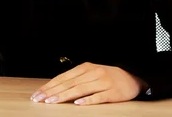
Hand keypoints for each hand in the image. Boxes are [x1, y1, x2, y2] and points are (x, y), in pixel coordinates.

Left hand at [30, 62, 147, 105]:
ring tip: (52, 102)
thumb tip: (56, 87)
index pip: (63, 77)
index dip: (50, 85)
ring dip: (64, 96)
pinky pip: (98, 97)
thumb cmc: (109, 76)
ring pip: (80, 89)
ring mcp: (103, 82)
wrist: (132, 77)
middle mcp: (93, 73)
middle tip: (39, 99)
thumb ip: (76, 78)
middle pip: (69, 83)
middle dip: (52, 92)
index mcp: (86, 67)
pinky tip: (77, 104)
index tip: (38, 94)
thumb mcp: (91, 73)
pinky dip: (87, 100)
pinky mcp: (112, 92)